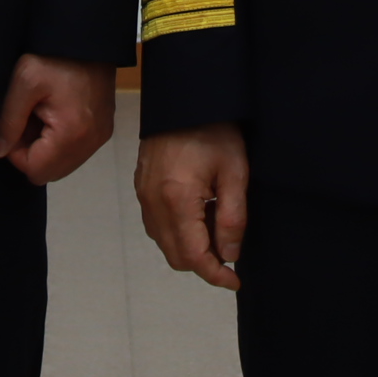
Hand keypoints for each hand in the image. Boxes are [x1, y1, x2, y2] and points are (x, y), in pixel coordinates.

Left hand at [0, 54, 118, 184]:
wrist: (89, 35)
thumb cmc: (54, 55)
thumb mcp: (23, 82)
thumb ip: (8, 121)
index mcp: (72, 133)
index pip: (35, 170)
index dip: (16, 153)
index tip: (14, 126)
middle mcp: (91, 142)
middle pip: (50, 173)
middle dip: (32, 152)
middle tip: (27, 120)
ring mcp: (101, 137)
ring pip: (63, 164)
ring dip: (46, 148)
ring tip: (41, 115)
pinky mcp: (104, 129)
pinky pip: (75, 151)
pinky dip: (60, 141)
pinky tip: (54, 114)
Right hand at [136, 122, 250, 290]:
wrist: (185, 96)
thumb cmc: (214, 129)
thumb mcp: (235, 172)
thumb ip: (232, 218)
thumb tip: (230, 255)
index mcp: (176, 200)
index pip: (194, 257)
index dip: (216, 275)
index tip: (235, 280)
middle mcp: (152, 203)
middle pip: (176, 256)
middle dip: (204, 263)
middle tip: (231, 250)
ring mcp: (143, 195)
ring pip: (165, 243)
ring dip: (190, 248)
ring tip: (218, 226)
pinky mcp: (141, 187)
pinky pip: (157, 225)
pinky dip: (178, 232)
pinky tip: (201, 213)